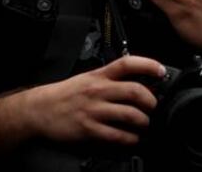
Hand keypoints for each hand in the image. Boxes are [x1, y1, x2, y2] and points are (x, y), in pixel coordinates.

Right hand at [28, 55, 162, 145]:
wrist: (40, 109)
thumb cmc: (66, 95)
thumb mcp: (88, 78)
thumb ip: (111, 79)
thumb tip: (139, 83)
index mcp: (99, 75)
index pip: (127, 63)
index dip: (148, 65)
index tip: (161, 71)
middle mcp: (98, 90)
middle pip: (135, 91)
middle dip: (151, 101)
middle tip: (153, 107)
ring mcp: (94, 110)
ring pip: (130, 115)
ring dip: (144, 122)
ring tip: (144, 124)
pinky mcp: (89, 129)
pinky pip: (117, 135)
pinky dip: (130, 139)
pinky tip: (132, 138)